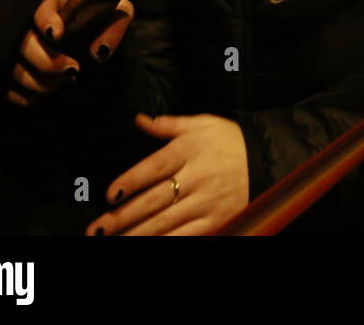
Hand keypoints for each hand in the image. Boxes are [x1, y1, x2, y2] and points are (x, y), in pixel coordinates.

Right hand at [6, 0, 132, 106]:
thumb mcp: (116, 15)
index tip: (56, 33)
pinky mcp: (13, 72)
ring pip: (14, 68)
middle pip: (24, 43)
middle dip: (46, 61)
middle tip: (72, 70)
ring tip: (64, 82)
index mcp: (57, 4)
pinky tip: (47, 94)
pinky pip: (8, 89)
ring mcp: (18, 49)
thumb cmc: (101, 19)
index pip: (43, 8)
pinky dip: (27, 96)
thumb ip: (114, 26)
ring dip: (39, 82)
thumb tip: (99, 52)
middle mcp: (31, 23)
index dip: (46, 20)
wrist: (93, 32)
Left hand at [87, 114, 248, 235]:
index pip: (155, 166)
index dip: (132, 180)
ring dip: (136, 234)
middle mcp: (197, 177)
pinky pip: (187, 235)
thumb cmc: (230, 141)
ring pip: (166, 222)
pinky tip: (147, 245)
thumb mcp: (203, 124)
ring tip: (112, 242)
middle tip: (96, 229)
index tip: (110, 194)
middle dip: (123, 216)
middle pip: (155, 200)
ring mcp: (206, 202)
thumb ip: (168, 124)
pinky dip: (165, 242)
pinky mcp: (216, 220)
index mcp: (190, 150)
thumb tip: (138, 119)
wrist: (268, 160)